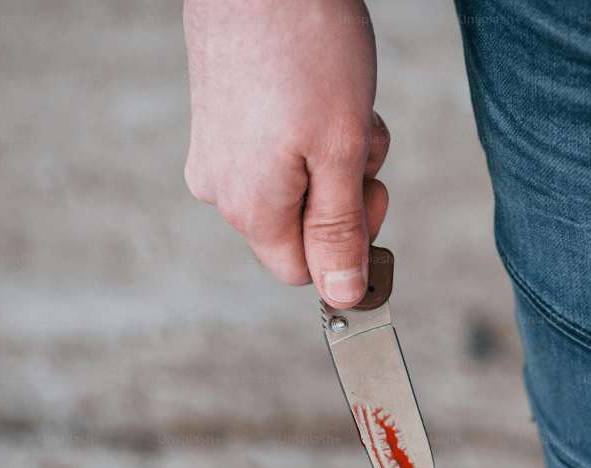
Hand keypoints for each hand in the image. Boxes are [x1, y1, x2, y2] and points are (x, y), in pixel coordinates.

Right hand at [183, 0, 390, 307]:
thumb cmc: (304, 48)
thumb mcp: (341, 150)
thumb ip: (341, 230)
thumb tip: (344, 295)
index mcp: (250, 207)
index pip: (304, 271)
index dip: (349, 247)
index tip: (374, 194)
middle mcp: (221, 188)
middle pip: (302, 226)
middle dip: (345, 191)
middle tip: (360, 140)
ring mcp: (216, 150)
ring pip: (296, 183)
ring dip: (334, 155)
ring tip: (340, 102)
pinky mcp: (220, 118)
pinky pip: (277, 150)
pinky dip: (311, 129)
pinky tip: (319, 87)